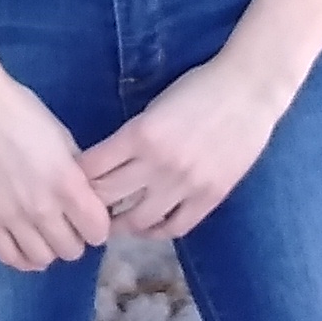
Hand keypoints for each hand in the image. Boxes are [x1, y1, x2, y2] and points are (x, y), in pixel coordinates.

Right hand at [0, 65, 115, 271]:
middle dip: (75, 238)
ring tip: (44, 233)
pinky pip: (10, 257)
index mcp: (67, 183)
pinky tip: (25, 243)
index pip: (97, 231)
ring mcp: (11, 217)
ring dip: (49, 249)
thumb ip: (76, 174)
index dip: (97, 226)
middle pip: (72, 250)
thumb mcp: (62, 139)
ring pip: (43, 259)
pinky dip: (23, 257)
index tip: (90, 217)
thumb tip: (87, 197)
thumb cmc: (21, 113)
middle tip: (66, 224)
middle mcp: (42, 207)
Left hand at [78, 56, 288, 242]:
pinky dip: (156, 231)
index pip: (90, 169)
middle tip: (85, 209)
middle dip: (90, 204)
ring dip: (120, 224)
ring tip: (114, 222)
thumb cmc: (199, 89)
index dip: (76, 178)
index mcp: (139, 134)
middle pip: (107, 197)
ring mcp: (185, 184)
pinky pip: (175, 227)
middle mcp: (157, 163)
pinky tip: (149, 226)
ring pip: (137, 221)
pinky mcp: (210, 197)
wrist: (249, 91)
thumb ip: (131, 137)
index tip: (72, 183)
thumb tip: (106, 164)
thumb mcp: (154, 107)